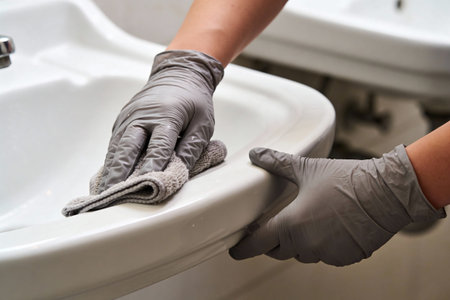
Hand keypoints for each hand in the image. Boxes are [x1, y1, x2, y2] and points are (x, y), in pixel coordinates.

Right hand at [98, 50, 223, 191]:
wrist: (179, 75)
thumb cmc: (194, 102)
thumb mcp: (203, 124)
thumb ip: (192, 148)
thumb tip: (180, 172)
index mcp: (167, 116)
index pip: (158, 147)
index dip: (152, 168)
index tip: (146, 188)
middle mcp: (143, 116)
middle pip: (127, 148)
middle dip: (119, 174)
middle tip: (111, 196)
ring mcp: (129, 117)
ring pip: (116, 147)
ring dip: (109, 170)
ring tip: (102, 193)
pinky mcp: (122, 120)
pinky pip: (114, 143)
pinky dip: (111, 161)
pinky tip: (107, 178)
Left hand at [229, 145, 444, 265]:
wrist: (385, 193)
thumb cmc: (346, 180)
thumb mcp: (306, 169)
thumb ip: (276, 163)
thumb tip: (256, 154)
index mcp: (291, 225)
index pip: (257, 244)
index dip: (243, 248)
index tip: (234, 251)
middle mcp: (306, 244)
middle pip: (278, 250)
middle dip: (272, 241)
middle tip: (273, 227)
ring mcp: (326, 254)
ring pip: (302, 253)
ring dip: (299, 242)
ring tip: (306, 221)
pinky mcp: (344, 258)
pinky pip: (324, 255)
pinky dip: (321, 244)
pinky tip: (329, 226)